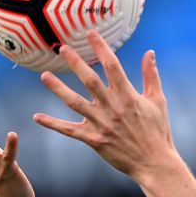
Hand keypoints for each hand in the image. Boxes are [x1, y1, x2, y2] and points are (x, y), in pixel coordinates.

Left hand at [33, 30, 176, 181]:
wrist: (154, 162)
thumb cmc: (158, 131)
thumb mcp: (158, 101)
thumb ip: (151, 76)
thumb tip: (149, 52)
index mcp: (128, 95)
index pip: (112, 65)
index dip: (100, 47)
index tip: (90, 33)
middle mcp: (112, 107)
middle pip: (89, 80)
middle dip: (75, 63)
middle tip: (62, 49)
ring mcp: (101, 124)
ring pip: (74, 102)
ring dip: (58, 89)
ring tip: (44, 76)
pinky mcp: (94, 140)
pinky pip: (69, 130)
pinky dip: (53, 124)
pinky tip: (37, 117)